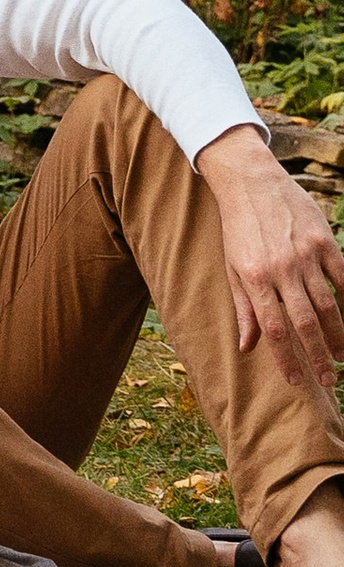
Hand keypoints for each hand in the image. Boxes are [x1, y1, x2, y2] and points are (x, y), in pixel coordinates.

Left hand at [200, 125, 343, 384]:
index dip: (287, 360)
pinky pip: (343, 278)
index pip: (273, 330)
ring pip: (328, 305)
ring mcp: (305, 255)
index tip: (299, 382)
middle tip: (329, 380)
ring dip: (338, 336)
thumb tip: (247, 347)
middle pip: (305, 322)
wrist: (250, 183)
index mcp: (254, 278)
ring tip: (342, 357)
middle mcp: (281, 269)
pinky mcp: (325, 242)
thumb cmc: (239, 230)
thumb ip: (244, 308)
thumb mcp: (232, 268)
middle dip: (319, 356)